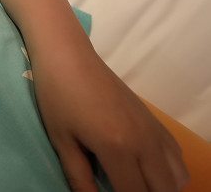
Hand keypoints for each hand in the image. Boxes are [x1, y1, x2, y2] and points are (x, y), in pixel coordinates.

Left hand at [31, 49, 188, 191]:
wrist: (69, 56)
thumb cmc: (57, 96)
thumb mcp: (62, 140)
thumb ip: (79, 176)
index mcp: (117, 148)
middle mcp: (144, 142)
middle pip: (163, 190)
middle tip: (122, 189)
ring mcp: (153, 129)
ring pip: (178, 176)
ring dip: (161, 187)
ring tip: (136, 184)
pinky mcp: (156, 120)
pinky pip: (177, 155)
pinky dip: (169, 170)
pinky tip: (145, 167)